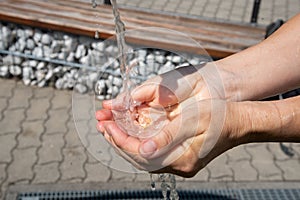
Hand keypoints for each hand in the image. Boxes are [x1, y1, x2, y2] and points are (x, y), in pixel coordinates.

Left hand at [96, 64, 244, 176]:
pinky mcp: (179, 154)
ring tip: (110, 126)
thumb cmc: (220, 118)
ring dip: (125, 140)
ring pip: (143, 154)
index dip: (120, 139)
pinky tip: (130, 130)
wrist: (239, 121)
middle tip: (102, 125)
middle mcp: (178, 165)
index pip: (140, 154)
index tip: (106, 126)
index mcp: (181, 159)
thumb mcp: (193, 121)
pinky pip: (151, 150)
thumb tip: (144, 150)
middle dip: (118, 140)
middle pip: (138, 157)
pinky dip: (137, 139)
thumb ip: (167, 136)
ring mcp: (178, 161)